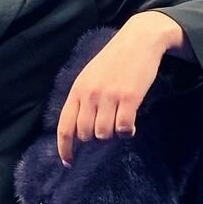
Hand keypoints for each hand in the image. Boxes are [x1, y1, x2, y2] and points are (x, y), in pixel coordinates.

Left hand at [56, 11, 187, 165]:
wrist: (137, 41)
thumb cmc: (113, 61)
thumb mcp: (90, 77)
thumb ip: (83, 100)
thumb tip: (79, 131)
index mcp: (77, 90)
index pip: (64, 127)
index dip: (65, 148)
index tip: (68, 163)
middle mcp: (89, 94)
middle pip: (85, 134)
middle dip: (94, 139)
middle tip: (107, 129)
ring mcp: (108, 96)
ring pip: (104, 134)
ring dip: (112, 135)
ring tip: (119, 123)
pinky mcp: (129, 97)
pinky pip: (124, 128)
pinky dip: (127, 132)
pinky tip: (130, 125)